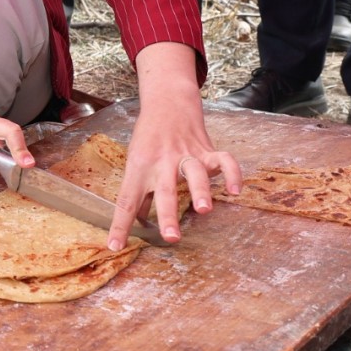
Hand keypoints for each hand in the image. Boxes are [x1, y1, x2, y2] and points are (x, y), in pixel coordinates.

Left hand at [106, 42, 241, 249]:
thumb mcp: (135, 161)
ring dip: (200, 190)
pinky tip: (236, 191)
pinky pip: (224, 161)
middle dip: (168, 214)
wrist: (167, 103)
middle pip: (164, 191)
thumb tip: (136, 222)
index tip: (115, 246)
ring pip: (194, 173)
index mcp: (139, 167)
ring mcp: (186, 155)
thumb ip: (139, 192)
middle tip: (171, 237)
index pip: (127, 201)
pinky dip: (232, 174)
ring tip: (204, 210)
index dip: (120, 225)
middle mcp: (162, 162)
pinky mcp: (206, 151)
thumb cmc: (148, 138)